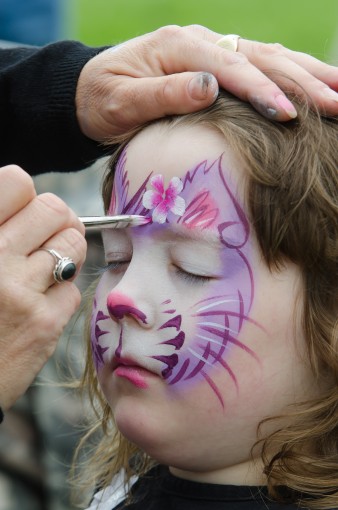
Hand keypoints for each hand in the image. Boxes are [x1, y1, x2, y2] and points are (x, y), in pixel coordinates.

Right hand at [0, 165, 86, 409]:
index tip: (21, 213)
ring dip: (65, 253)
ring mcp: (20, 290)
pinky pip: (74, 287)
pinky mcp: (44, 323)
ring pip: (74, 243)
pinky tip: (38, 305)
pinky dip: (60, 294)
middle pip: (55, 209)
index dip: (24, 197)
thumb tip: (28, 199)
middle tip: (41, 240)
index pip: (18, 182)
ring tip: (43, 270)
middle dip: (54, 222)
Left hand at [76, 24, 337, 141]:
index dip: (261, 91)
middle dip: (301, 82)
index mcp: (178, 47)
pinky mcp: (217, 62)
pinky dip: (291, 74)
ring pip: (269, 56)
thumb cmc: (104, 99)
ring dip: (307, 74)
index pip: (230, 68)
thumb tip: (209, 87)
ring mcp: (212, 49)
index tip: (289, 114)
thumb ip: (161, 95)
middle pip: (260, 57)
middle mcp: (202, 41)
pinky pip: (261, 64)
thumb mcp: (122, 102)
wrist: (92, 89)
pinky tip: (314, 84)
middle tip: (337, 103)